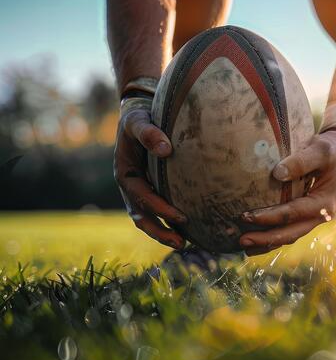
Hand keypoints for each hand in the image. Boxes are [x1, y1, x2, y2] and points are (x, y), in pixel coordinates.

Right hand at [114, 99, 186, 248]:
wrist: (137, 115)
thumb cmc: (138, 118)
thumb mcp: (138, 121)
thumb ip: (149, 133)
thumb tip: (167, 150)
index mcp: (125, 173)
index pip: (142, 197)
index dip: (160, 209)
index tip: (181, 217)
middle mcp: (129, 186)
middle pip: (141, 216)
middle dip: (160, 232)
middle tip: (182, 243)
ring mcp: (138, 190)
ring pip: (146, 219)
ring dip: (162, 233)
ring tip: (184, 244)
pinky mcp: (149, 190)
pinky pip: (155, 211)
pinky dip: (167, 222)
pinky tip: (186, 229)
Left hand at [239, 131, 335, 252]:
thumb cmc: (332, 151)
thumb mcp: (320, 150)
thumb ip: (301, 161)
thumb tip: (277, 174)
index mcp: (324, 203)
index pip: (293, 214)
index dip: (269, 217)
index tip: (247, 216)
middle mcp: (320, 216)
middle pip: (291, 233)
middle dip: (266, 239)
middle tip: (242, 241)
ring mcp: (314, 219)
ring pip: (290, 236)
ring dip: (267, 243)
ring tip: (244, 245)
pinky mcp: (307, 216)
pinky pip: (290, 230)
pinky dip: (273, 237)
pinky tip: (257, 241)